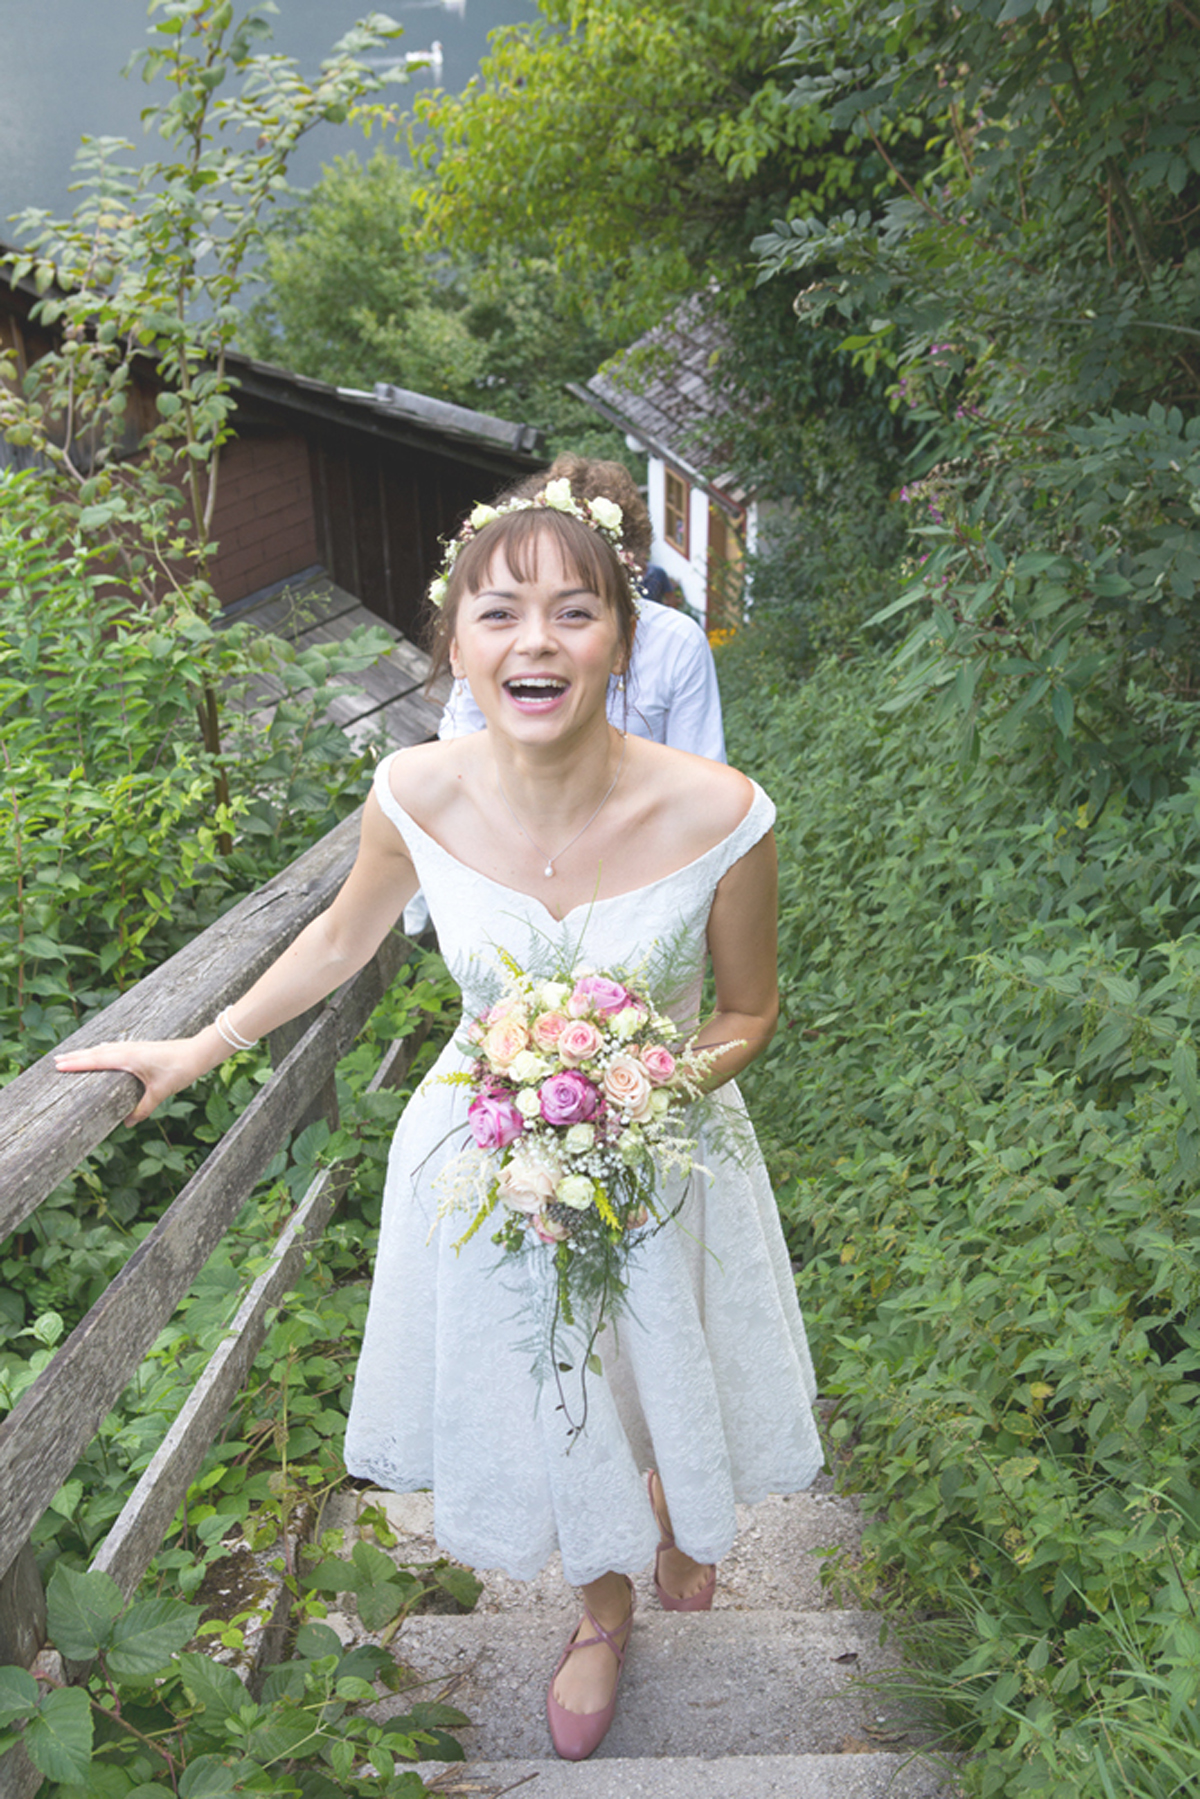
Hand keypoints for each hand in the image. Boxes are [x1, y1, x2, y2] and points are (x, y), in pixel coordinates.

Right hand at [54, 1034, 217, 1124]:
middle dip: (76, 1056)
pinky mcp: (141, 1048)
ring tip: (71, 1056)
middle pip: (96, 1052)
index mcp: (128, 1058)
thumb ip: (143, 1108)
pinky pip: (115, 1048)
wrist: (197, 1053)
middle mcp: (128, 1049)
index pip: (97, 1060)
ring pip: (105, 1048)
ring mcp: (134, 1047)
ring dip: (88, 1052)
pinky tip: (101, 1051)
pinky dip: (102, 1050)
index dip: (77, 1063)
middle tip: (55, 1060)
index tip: (59, 1065)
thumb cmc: (179, 1070)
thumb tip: (128, 1122)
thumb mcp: (160, 1093)